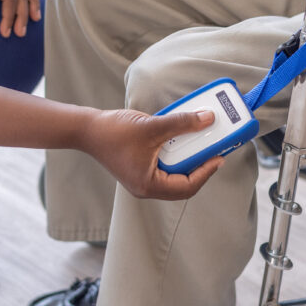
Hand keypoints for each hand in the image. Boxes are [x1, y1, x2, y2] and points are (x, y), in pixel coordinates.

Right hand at [83, 109, 224, 200]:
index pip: (187, 186)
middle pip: (183, 184)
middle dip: (200, 167)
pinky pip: (164, 167)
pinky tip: (179, 139)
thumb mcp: (152, 126)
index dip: (206, 172)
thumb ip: (182, 122)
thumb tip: (208, 118)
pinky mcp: (139, 168)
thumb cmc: (113, 132)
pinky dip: (175, 155)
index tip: (219, 157)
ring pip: (174, 175)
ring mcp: (142, 179)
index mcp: (149, 185)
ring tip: (199, 144)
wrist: (87, 129)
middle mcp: (146, 187)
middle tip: (213, 151)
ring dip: (188, 160)